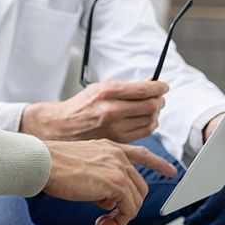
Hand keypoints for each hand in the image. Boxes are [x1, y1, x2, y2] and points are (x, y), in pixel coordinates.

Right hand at [22, 79, 168, 142]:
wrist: (61, 126)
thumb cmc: (80, 106)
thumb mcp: (100, 88)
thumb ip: (126, 87)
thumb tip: (151, 83)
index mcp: (106, 92)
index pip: (144, 89)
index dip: (159, 87)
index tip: (163, 87)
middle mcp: (111, 109)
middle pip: (151, 106)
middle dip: (159, 101)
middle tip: (159, 98)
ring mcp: (114, 127)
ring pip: (150, 120)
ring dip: (155, 114)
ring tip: (151, 109)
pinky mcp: (117, 141)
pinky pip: (143, 133)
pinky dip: (149, 125)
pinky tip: (144, 120)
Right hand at [42, 138, 176, 224]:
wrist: (41, 161)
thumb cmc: (51, 164)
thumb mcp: (80, 165)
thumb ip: (99, 175)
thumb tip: (107, 198)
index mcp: (108, 146)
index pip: (141, 154)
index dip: (158, 163)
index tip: (172, 171)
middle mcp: (117, 154)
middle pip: (140, 186)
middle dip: (128, 205)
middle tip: (107, 216)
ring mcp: (118, 168)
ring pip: (136, 200)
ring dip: (121, 216)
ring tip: (103, 221)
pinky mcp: (115, 183)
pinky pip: (128, 210)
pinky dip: (117, 222)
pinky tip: (101, 223)